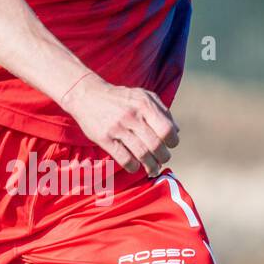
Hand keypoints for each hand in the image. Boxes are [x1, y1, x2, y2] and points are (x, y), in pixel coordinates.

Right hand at [60, 72, 179, 175]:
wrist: (87, 94)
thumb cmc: (120, 98)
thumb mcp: (142, 96)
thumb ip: (161, 111)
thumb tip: (176, 132)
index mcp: (144, 104)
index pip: (167, 129)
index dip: (172, 142)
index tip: (170, 145)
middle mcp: (132, 115)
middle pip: (156, 145)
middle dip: (163, 157)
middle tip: (162, 160)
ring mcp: (117, 127)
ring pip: (142, 154)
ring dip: (151, 166)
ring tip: (152, 169)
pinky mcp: (104, 138)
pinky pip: (124, 158)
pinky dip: (133, 167)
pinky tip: (135, 166)